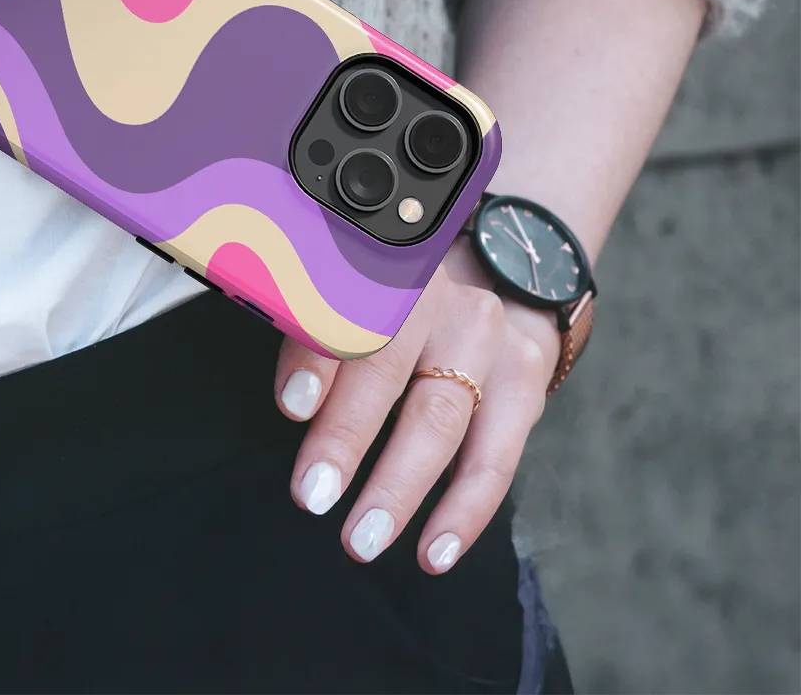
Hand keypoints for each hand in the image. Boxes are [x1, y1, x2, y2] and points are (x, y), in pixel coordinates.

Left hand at [273, 239, 560, 568]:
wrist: (496, 275)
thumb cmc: (393, 299)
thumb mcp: (349, 295)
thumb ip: (315, 333)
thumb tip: (294, 401)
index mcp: (383, 265)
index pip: (345, 309)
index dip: (318, 356)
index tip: (292, 406)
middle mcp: (439, 293)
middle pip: (388, 365)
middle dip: (347, 435)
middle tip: (313, 495)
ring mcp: (487, 335)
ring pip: (440, 417)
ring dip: (399, 484)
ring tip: (362, 538)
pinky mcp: (524, 376)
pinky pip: (496, 456)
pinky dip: (464, 510)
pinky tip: (433, 552)